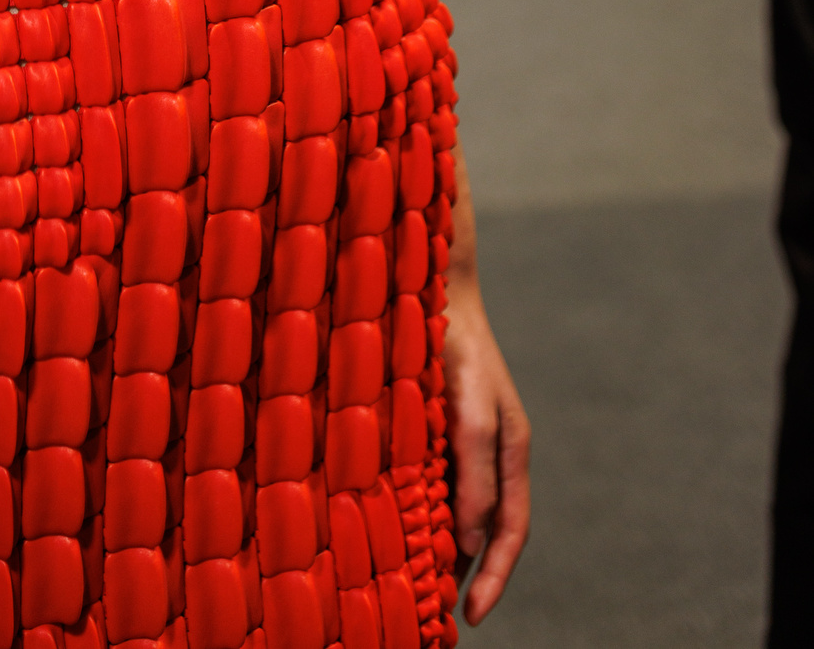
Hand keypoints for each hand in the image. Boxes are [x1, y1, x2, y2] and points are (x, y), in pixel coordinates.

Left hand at [445, 275, 530, 623]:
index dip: (494, 578)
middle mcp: (488, 454)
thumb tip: (474, 542)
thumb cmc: (459, 344)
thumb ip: (477, 474)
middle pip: (483, 530)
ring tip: (412, 584)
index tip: (472, 617)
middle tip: (435, 615)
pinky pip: (428, 480)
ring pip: (453, 510)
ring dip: (437, 546)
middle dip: (465, 574)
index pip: (509, 533)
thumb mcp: (472, 410)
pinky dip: (416, 510)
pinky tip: (391, 525)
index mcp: (510, 453)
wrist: (432, 285)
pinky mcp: (429, 427)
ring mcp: (459, 441)